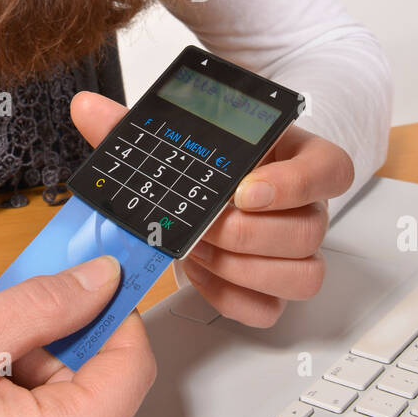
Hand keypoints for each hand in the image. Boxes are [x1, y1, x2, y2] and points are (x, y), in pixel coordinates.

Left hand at [70, 92, 354, 329]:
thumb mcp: (176, 137)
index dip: (295, 183)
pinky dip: (232, 297)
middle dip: (246, 234)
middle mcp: (304, 207)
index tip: (244, 188)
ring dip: (242, 268)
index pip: (331, 169)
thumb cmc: (205, 164)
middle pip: (310, 230)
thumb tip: (86, 107)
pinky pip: (270, 309)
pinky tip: (200, 275)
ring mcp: (295, 252)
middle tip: (202, 226)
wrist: (204, 194)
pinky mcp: (274, 289)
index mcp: (295, 157)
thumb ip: (134, 123)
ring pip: (301, 274)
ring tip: (198, 251)